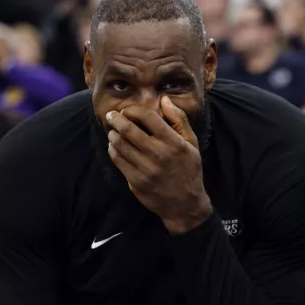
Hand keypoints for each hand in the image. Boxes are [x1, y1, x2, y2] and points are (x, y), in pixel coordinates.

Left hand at [106, 97, 212, 233]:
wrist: (185, 204)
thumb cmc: (189, 170)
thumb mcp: (191, 144)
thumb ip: (179, 120)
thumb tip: (164, 99)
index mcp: (173, 142)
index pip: (147, 116)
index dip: (134, 110)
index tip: (129, 110)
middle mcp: (159, 154)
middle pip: (129, 129)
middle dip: (117, 119)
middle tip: (112, 116)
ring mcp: (146, 169)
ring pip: (120, 144)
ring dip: (113, 134)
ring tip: (113, 131)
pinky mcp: (136, 181)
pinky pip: (118, 160)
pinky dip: (113, 149)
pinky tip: (114, 146)